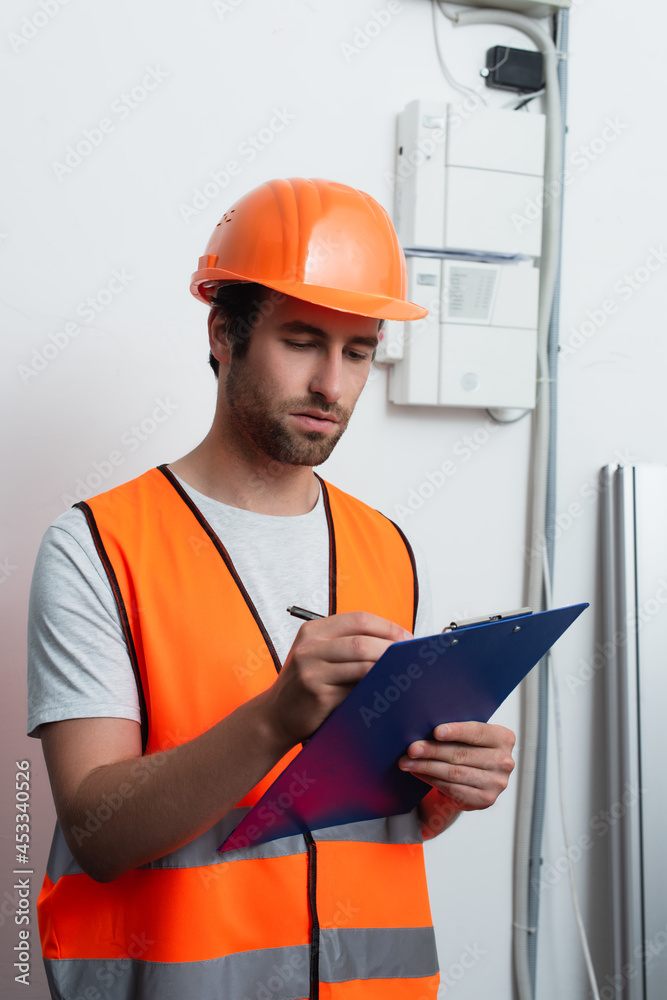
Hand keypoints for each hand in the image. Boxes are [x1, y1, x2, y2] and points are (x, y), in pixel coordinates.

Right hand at [264, 611, 411, 748]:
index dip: (387, 627)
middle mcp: (310, 647)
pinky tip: (388, 691)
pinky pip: (356, 689)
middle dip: (392, 649)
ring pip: (362, 664)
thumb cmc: (305, 684)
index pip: (358, 619)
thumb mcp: (317, 654)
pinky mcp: (318, 694)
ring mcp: (312, 671)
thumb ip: (346, 645)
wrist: (275, 716)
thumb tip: (394, 643)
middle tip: (412, 659)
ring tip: (404, 674)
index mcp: (312, 631)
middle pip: (362, 641)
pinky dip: (376, 688)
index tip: (407, 638)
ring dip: (388, 669)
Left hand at [398, 721, 515, 811]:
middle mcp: (504, 761)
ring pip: (454, 773)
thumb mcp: (472, 735)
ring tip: (408, 762)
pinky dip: (431, 780)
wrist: (480, 776)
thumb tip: (425, 724)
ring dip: (426, 767)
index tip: (436, 732)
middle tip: (412, 748)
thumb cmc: (472, 748)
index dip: (456, 731)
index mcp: (503, 738)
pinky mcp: (485, 799)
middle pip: (462, 754)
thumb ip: (458, 730)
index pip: (477, 733)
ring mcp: (496, 782)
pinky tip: (418, 773)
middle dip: (433, 751)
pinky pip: (452, 788)